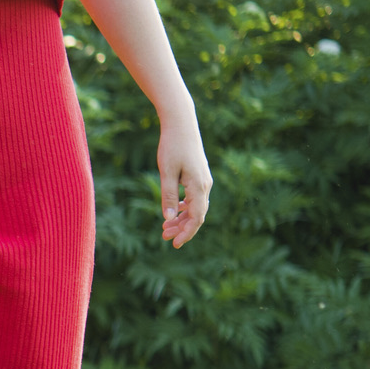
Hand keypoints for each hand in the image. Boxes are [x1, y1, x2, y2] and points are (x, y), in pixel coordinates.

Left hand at [158, 118, 211, 247]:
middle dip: (182, 229)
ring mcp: (203, 180)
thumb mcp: (166, 172)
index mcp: (199, 187)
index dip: (186, 233)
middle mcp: (205, 185)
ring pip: (195, 207)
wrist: (181, 124)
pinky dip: (183, 207)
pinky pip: (194, 198)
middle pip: (196, 215)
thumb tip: (168, 218)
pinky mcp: (199, 175)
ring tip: (165, 227)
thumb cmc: (172, 146)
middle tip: (164, 237)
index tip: (174, 244)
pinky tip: (172, 212)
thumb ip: (167, 195)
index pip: (196, 218)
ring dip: (181, 219)